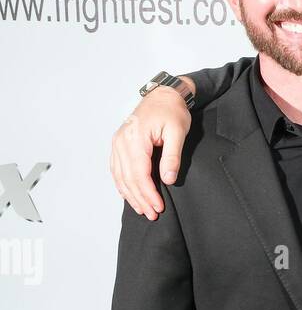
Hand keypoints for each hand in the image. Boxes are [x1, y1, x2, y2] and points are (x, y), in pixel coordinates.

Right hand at [110, 83, 193, 220]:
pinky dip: (121, 184)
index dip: (148, 193)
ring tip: (142, 210)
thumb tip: (168, 179)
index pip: (140, 173)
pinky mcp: (119, 144)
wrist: (163, 95)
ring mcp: (118, 142)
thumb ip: (172, 156)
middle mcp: (122, 140)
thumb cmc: (171, 111)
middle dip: (140, 199)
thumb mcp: (178, 132)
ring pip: (120, 176)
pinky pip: (116, 168)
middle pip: (128, 178)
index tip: (158, 207)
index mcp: (136, 137)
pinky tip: (128, 195)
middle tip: (152, 214)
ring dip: (130, 195)